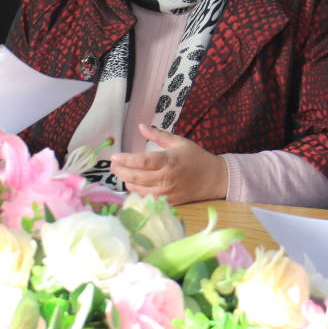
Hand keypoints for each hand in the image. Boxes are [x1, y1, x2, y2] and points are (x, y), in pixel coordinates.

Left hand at [109, 123, 226, 204]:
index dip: (126, 160)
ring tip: (120, 172)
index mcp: (169, 161)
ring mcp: (167, 192)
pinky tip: (132, 184)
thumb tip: (140, 126)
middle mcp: (166, 178)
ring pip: (138, 190)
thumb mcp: (179, 142)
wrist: (214, 179)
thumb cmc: (196, 158)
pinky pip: (146, 199)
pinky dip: (136, 192)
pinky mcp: (168, 202)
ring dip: (126, 182)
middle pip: (136, 177)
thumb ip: (158, 135)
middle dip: (120, 171)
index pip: (142, 161)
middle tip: (113, 164)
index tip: (114, 156)